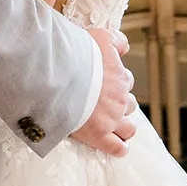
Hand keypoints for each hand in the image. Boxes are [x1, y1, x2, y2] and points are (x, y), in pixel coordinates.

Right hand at [71, 27, 137, 155]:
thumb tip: (125, 46)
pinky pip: (117, 147)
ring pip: (129, 127)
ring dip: (123, 126)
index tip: (104, 83)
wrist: (57, 76)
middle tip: (103, 104)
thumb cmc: (74, 56)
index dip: (115, 82)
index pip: (125, 80)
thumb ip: (115, 40)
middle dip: (119, 104)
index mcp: (119, 77)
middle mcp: (119, 99)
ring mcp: (111, 119)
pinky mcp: (99, 135)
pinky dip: (119, 148)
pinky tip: (118, 147)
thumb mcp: (99, 37)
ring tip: (111, 126)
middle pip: (128, 104)